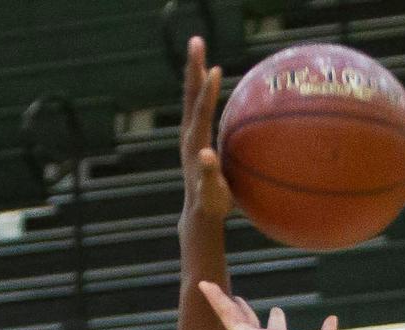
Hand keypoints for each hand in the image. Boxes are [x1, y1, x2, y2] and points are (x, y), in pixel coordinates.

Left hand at [180, 36, 230, 220]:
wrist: (199, 212)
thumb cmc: (211, 204)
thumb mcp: (213, 193)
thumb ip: (209, 174)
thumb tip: (207, 156)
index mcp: (195, 145)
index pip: (201, 113)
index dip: (208, 93)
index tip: (215, 70)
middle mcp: (189, 135)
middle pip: (191, 96)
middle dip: (194, 68)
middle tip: (196, 41)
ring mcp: (191, 134)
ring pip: (192, 97)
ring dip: (195, 72)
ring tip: (199, 50)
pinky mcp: (196, 136)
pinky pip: (199, 106)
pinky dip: (203, 88)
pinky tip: (209, 78)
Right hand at [198, 283, 336, 329]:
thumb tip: (333, 320)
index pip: (275, 329)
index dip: (276, 320)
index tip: (277, 311)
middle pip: (248, 320)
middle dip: (243, 310)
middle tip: (238, 300)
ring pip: (230, 313)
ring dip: (220, 300)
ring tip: (208, 287)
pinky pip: (223, 310)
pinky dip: (213, 297)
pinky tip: (204, 285)